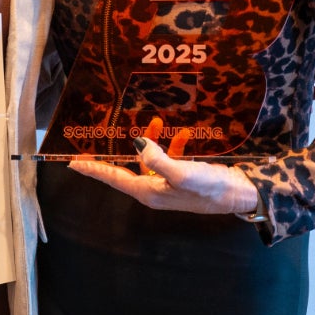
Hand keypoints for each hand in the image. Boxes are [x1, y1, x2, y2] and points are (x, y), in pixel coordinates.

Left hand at [67, 117, 259, 215]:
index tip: (73, 163)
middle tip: (97, 138)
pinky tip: (181, 133)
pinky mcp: (182, 178)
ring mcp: (168, 185)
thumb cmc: (211, 187)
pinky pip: (170, 159)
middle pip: (126, 168)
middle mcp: (155, 190)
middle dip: (115, 151)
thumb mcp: (184, 172)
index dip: (94, 170)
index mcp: (149, 192)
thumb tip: (137, 143)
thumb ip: (158, 158)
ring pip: (149, 160)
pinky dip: (173, 145)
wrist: (241, 195)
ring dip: (150, 141)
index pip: (114, 178)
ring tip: (155, 120)